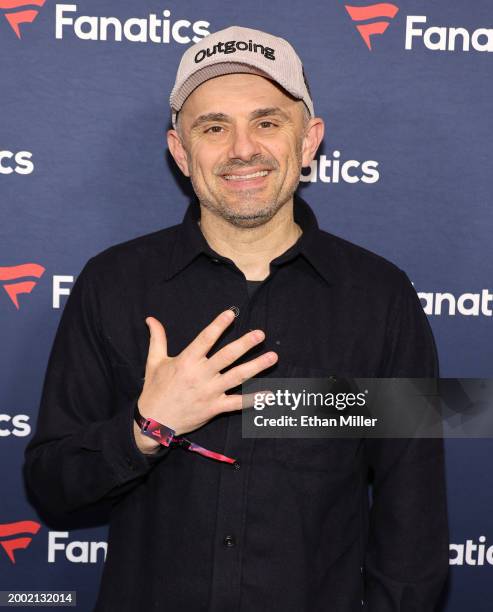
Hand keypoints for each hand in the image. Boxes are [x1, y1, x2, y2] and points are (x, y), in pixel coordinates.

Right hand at [134, 309, 277, 452]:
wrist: (153, 423)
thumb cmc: (155, 390)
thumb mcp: (154, 362)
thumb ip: (157, 339)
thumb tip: (151, 318)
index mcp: (186, 361)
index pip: (205, 339)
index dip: (218, 325)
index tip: (232, 314)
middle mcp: (200, 375)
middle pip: (227, 356)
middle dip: (245, 344)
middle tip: (261, 334)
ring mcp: (209, 392)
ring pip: (237, 377)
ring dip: (257, 366)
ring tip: (273, 357)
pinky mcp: (214, 408)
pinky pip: (237, 403)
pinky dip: (254, 399)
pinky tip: (269, 394)